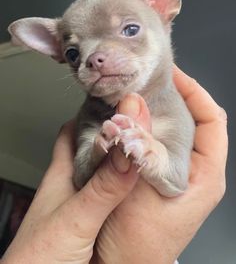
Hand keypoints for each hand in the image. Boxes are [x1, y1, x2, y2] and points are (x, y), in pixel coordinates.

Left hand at [1, 122, 138, 263]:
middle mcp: (71, 185)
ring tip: (143, 152)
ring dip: (120, 162)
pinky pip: (111, 197)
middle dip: (112, 136)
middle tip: (136, 126)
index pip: (72, 132)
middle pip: (92, 149)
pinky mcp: (91, 223)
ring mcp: (81, 203)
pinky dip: (124, 189)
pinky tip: (137, 190)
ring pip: (103, 173)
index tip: (114, 104)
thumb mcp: (75, 218)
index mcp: (62, 174)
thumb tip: (128, 154)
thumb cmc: (37, 260)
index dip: (91, 114)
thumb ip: (102, 189)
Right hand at [95, 67, 227, 263]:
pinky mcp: (155, 174)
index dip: (195, 92)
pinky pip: (153, 142)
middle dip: (171, 98)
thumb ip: (137, 148)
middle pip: (192, 121)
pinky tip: (124, 121)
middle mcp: (194, 171)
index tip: (172, 75)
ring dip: (152, 112)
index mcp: (205, 175)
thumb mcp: (139, 193)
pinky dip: (141, 127)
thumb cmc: (137, 246)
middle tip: (147, 82)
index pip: (213, 120)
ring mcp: (175, 172)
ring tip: (134, 96)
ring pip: (170, 130)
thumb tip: (133, 105)